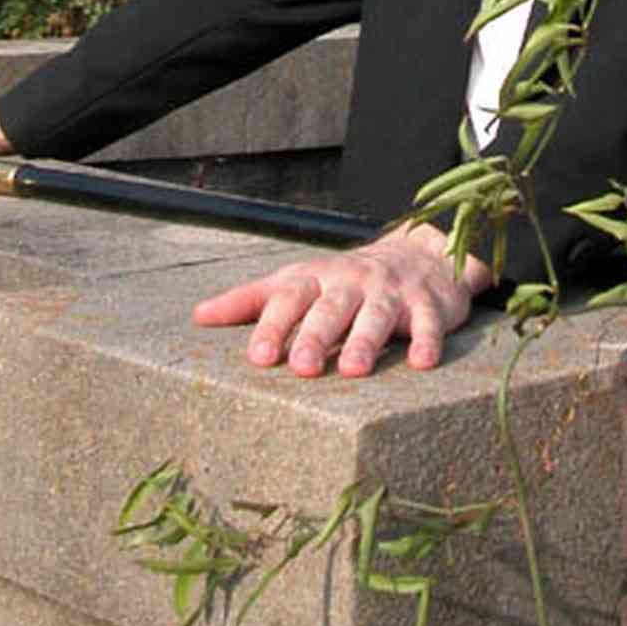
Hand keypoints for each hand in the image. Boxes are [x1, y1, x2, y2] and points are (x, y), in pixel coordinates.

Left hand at [192, 222, 491, 377]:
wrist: (420, 255)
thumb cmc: (345, 281)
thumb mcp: (298, 282)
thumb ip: (251, 301)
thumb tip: (198, 317)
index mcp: (316, 279)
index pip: (289, 299)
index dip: (273, 326)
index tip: (257, 357)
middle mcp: (351, 283)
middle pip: (331, 308)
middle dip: (315, 336)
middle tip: (301, 368)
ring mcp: (391, 292)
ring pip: (377, 315)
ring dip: (364, 341)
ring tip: (353, 370)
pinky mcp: (428, 305)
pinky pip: (428, 323)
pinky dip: (427, 340)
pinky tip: (421, 362)